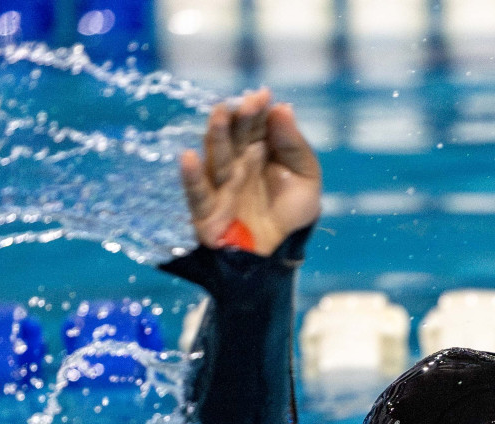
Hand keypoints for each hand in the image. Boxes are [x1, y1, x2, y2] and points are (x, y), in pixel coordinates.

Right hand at [178, 89, 321, 256]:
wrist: (280, 256)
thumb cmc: (291, 216)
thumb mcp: (306, 180)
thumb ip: (295, 146)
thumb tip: (284, 107)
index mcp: (259, 152)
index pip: (255, 125)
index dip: (257, 110)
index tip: (263, 96)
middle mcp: (237, 164)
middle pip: (234, 137)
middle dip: (238, 118)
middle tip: (246, 103)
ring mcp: (220, 186)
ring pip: (216, 158)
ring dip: (217, 136)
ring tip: (220, 115)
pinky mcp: (207, 211)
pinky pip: (197, 193)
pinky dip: (191, 177)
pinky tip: (188, 158)